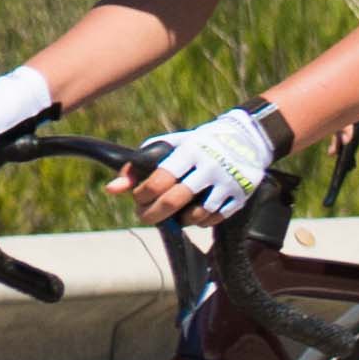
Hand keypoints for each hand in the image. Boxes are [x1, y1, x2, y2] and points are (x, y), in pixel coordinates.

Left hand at [142, 106, 287, 220]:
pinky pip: (216, 218)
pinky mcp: (242, 194)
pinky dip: (201, 221)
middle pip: (174, 201)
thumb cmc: (199, 143)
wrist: (247, 138)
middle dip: (153, 214)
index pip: (159, 180)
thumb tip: (111, 189)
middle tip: (145, 216)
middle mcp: (210, 166)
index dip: (142, 195)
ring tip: (174, 215)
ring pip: (196, 214)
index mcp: (190, 151)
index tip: (139, 197)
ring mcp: (228, 181)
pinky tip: (194, 214)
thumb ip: (140, 165)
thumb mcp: (171, 146)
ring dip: (179, 220)